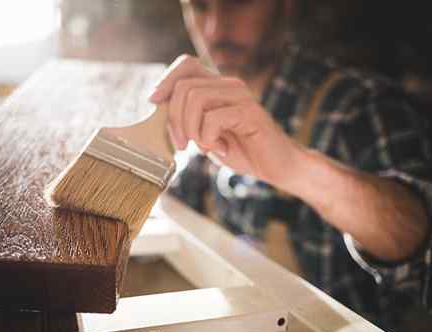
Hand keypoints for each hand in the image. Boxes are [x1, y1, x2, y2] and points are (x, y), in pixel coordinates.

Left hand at [149, 55, 295, 183]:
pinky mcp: (250, 112)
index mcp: (218, 86)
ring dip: (191, 129)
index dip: (165, 81)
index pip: (186, 65)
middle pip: (184, 87)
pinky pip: (213, 118)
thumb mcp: (205, 134)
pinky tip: (221, 149)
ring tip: (202, 146)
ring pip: (196, 99)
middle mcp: (229, 84)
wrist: (277, 167)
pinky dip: (209, 138)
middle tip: (181, 144)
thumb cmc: (241, 150)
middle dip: (174, 119)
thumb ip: (187, 120)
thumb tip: (157, 111)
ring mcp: (241, 96)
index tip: (154, 103)